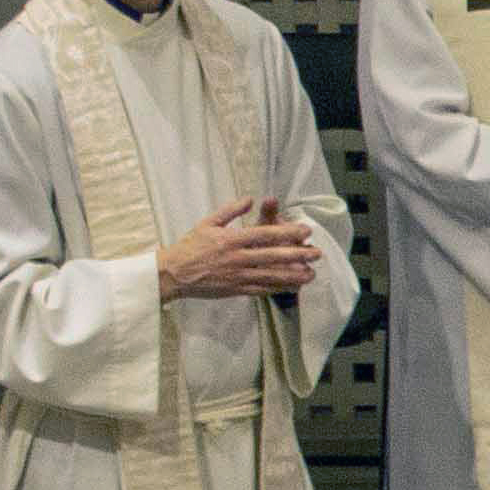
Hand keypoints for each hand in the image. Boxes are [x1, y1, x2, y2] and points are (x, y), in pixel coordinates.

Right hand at [156, 195, 317, 299]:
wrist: (172, 274)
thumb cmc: (190, 246)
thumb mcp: (207, 223)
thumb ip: (230, 211)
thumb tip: (250, 198)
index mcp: (231, 239)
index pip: (265, 234)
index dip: (288, 232)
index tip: (306, 231)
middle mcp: (237, 258)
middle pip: (273, 255)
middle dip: (298, 254)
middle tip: (317, 253)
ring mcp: (237, 275)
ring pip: (271, 275)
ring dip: (293, 275)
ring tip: (312, 273)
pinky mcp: (235, 290)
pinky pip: (261, 290)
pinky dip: (278, 288)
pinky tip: (292, 287)